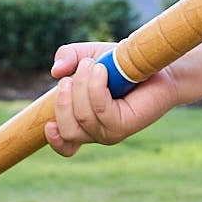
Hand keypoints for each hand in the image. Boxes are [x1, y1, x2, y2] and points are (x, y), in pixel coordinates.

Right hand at [45, 40, 177, 155]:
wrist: (153, 63)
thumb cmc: (121, 63)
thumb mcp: (89, 55)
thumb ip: (68, 58)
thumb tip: (55, 71)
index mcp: (85, 123)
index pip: (66, 146)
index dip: (54, 139)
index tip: (48, 123)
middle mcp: (97, 132)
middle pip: (67, 129)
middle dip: (65, 98)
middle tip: (80, 70)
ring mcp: (111, 131)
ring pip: (82, 117)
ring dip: (82, 86)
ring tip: (95, 65)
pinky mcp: (125, 125)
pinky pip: (100, 110)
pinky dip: (96, 88)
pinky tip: (103, 71)